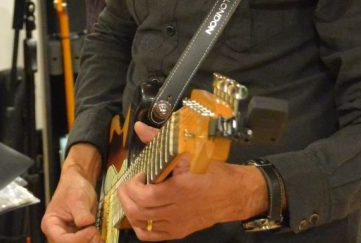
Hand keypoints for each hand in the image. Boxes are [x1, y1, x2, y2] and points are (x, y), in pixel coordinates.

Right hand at [41, 154, 100, 242]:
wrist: (80, 183)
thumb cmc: (73, 188)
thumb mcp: (77, 199)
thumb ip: (81, 214)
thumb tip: (87, 223)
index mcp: (50, 224)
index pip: (62, 240)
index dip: (79, 239)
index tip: (91, 230)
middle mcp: (58, 233)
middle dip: (85, 242)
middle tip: (96, 233)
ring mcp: (68, 235)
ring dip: (90, 242)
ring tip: (98, 234)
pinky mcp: (78, 236)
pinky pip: (85, 242)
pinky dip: (92, 241)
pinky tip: (98, 237)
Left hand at [114, 121, 267, 239]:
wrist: (234, 194)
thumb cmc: (214, 173)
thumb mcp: (189, 152)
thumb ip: (160, 141)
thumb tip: (140, 128)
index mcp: (180, 190)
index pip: (144, 196)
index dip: (133, 185)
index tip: (138, 173)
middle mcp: (177, 211)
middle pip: (138, 212)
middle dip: (126, 196)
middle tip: (128, 185)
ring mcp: (177, 224)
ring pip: (142, 225)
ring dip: (130, 210)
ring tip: (132, 197)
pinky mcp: (179, 231)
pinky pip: (151, 236)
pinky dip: (140, 226)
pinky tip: (140, 214)